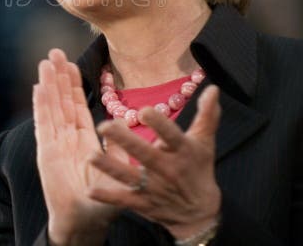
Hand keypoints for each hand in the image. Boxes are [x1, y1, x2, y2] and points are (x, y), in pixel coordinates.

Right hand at [33, 49, 125, 244]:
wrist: (84, 221)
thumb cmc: (102, 201)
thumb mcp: (119, 170)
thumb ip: (122, 150)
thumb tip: (129, 129)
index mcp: (84, 138)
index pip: (76, 105)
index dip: (73, 84)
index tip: (70, 63)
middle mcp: (67, 137)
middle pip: (61, 100)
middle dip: (58, 76)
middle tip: (54, 52)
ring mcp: (55, 143)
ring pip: (51, 107)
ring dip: (48, 84)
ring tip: (46, 62)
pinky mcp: (47, 151)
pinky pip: (44, 123)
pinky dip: (41, 105)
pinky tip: (39, 88)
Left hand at [88, 85, 221, 239]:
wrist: (200, 214)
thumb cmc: (199, 170)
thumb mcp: (205, 142)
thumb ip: (207, 115)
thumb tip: (213, 88)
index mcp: (182, 152)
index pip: (171, 136)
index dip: (159, 125)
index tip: (144, 110)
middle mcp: (166, 170)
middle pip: (145, 155)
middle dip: (125, 141)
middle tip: (104, 126)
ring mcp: (154, 188)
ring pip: (129, 176)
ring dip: (110, 167)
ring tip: (90, 156)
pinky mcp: (143, 203)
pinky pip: (123, 200)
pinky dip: (107, 197)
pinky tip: (90, 191)